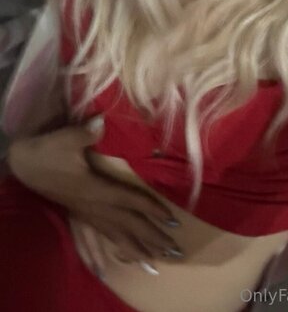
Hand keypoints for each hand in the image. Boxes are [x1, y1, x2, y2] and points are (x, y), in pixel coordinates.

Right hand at [7, 117, 182, 270]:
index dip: (150, 209)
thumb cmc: (46, 152)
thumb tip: (102, 121)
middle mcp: (94, 206)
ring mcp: (87, 212)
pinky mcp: (81, 213)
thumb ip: (86, 133)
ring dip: (139, 246)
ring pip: (117, 234)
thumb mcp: (65, 139)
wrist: (23, 165)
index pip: (128, 201)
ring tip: (158, 257)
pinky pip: (105, 235)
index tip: (171, 218)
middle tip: (174, 248)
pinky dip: (120, 245)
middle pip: (128, 225)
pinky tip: (128, 254)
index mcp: (94, 190)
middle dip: (152, 237)